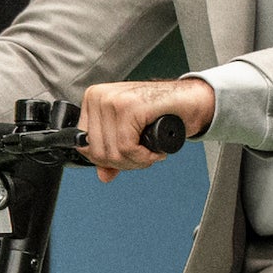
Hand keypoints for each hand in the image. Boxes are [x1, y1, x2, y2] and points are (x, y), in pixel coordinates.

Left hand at [78, 76, 214, 181]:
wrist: (188, 101)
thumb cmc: (161, 113)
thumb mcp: (130, 135)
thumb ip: (113, 154)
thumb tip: (103, 175)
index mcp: (93, 100)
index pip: (84, 146)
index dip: (107, 160)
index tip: (127, 157)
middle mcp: (99, 97)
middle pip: (97, 153)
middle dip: (124, 163)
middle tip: (143, 156)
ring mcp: (112, 100)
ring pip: (112, 153)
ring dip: (136, 161)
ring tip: (150, 152)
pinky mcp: (128, 107)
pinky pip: (127, 148)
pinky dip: (143, 157)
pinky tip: (154, 151)